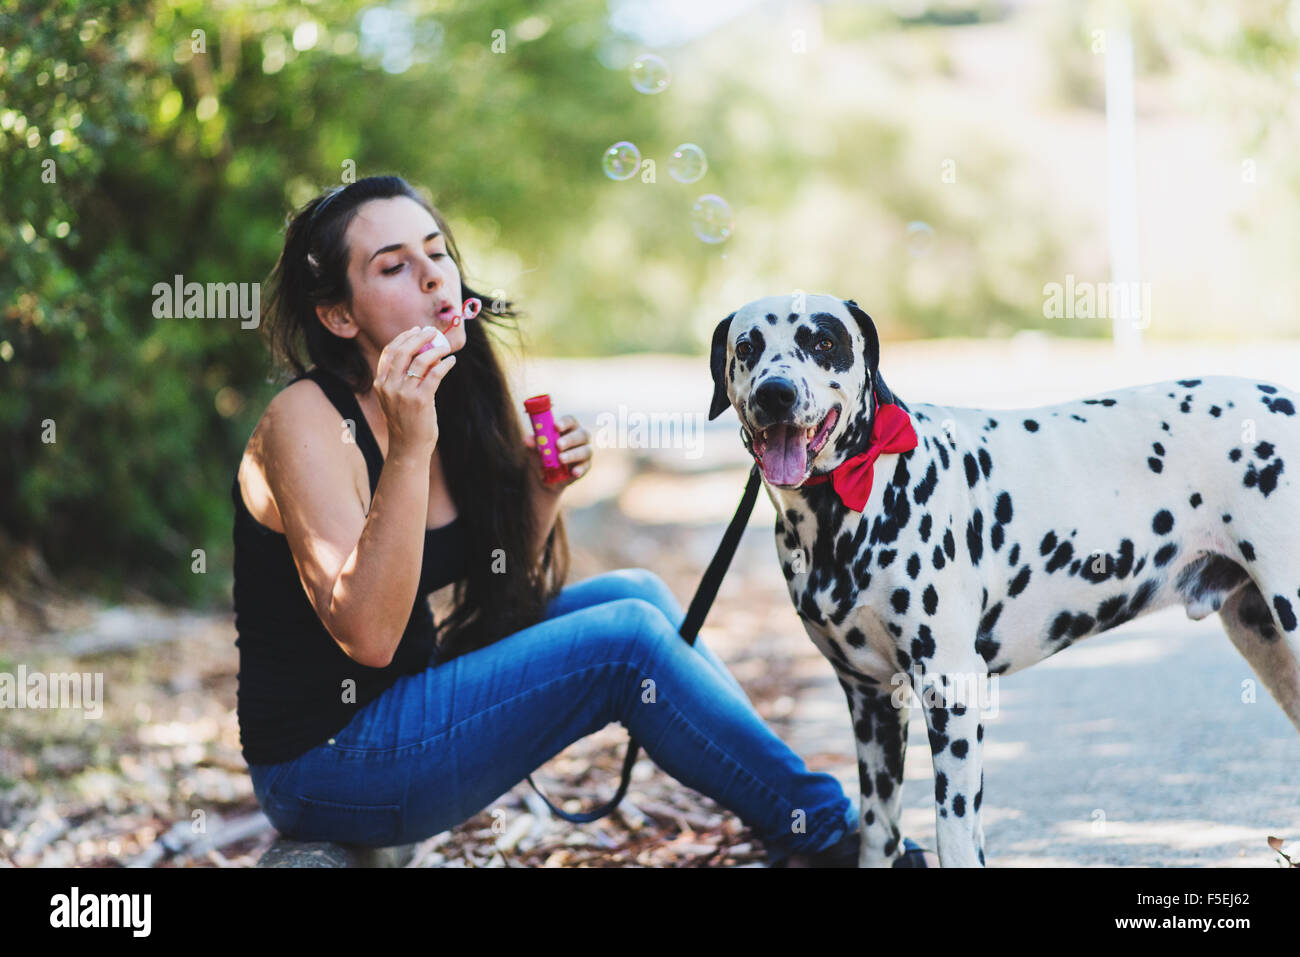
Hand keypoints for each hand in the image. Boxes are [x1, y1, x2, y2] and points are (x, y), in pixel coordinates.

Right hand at [373, 325, 456, 456]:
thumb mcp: (397, 398)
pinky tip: (451, 361)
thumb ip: (404, 379)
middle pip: (403, 351)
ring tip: (444, 346)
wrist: (408, 448)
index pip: (390, 352)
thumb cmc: (406, 422)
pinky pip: (434, 374)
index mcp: (380, 383)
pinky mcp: (420, 400)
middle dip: (419, 337)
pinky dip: (444, 364)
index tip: (416, 330)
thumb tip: (426, 356)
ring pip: (420, 360)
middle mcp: (389, 386)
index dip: (404, 337)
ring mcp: (403, 393)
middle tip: (432, 331)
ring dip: (435, 349)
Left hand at [523, 414, 591, 488]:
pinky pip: (586, 466)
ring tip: (560, 459)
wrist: (546, 475)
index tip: (556, 426)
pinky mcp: (586, 465)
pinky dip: (580, 469)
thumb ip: (533, 443)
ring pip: (585, 450)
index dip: (565, 422)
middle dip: (570, 439)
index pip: (570, 421)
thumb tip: (527, 439)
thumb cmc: (543, 454)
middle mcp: (580, 437)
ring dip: (573, 454)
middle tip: (558, 445)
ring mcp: (585, 451)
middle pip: (582, 434)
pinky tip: (573, 472)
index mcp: (569, 428)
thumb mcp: (535, 449)